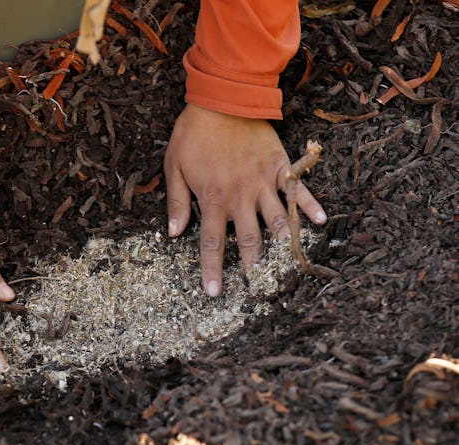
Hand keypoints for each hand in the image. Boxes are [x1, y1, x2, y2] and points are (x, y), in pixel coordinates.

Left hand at [164, 104, 326, 296]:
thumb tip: (174, 234)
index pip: (213, 243)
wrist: (222, 99)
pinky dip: (310, 205)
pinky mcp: (280, 166)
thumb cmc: (193, 134)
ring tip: (288, 268)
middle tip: (258, 288)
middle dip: (254, 266)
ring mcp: (263, 182)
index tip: (215, 293)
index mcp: (213, 199)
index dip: (213, 270)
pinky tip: (321, 222)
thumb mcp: (174, 167)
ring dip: (283, 245)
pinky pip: (299, 189)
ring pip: (277, 220)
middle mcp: (241, 196)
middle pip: (250, 239)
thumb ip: (178, 202)